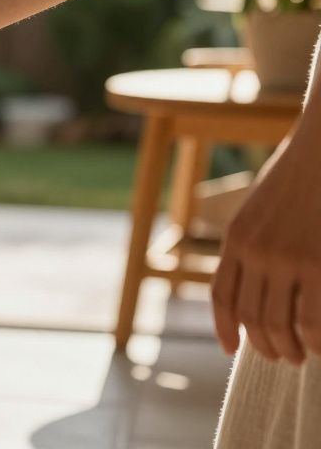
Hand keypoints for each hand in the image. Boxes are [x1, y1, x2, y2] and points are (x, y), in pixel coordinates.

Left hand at [211, 127, 320, 363]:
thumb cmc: (304, 175)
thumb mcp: (263, 208)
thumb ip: (255, 243)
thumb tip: (258, 286)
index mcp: (237, 237)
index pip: (222, 295)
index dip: (223, 327)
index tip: (229, 347)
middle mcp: (256, 251)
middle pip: (250, 317)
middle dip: (264, 345)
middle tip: (282, 356)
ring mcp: (288, 259)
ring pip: (278, 325)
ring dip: (289, 348)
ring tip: (302, 355)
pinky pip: (313, 321)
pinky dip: (318, 341)